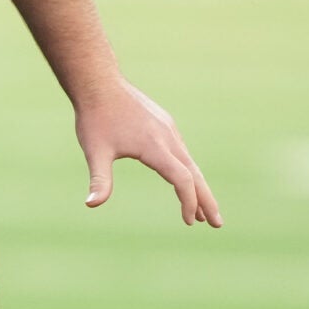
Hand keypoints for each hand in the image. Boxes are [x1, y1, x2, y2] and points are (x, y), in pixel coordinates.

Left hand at [75, 79, 220, 225]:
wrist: (99, 84)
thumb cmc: (95, 118)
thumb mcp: (94, 151)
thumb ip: (99, 179)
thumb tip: (90, 205)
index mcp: (155, 146)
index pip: (182, 179)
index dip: (188, 202)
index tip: (189, 222)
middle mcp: (167, 137)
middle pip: (195, 173)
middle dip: (207, 200)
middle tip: (217, 225)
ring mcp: (168, 129)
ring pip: (190, 162)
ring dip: (198, 187)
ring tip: (204, 212)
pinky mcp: (164, 124)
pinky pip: (182, 152)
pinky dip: (188, 170)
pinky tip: (186, 180)